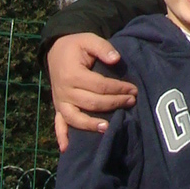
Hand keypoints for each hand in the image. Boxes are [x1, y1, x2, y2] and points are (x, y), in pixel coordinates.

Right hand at [47, 34, 137, 151]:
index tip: (134, 89)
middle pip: (92, 103)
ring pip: (76, 118)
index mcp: (72, 74)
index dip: (118, 88)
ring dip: (92, 125)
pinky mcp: (58, 108)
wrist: (56, 50)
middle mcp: (64, 91)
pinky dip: (61, 136)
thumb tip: (117, 59)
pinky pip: (58, 124)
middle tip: (132, 102)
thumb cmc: (76, 46)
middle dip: (114, 104)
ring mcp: (60, 101)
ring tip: (108, 127)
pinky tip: (67, 149)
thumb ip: (103, 48)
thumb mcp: (89, 39)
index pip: (100, 86)